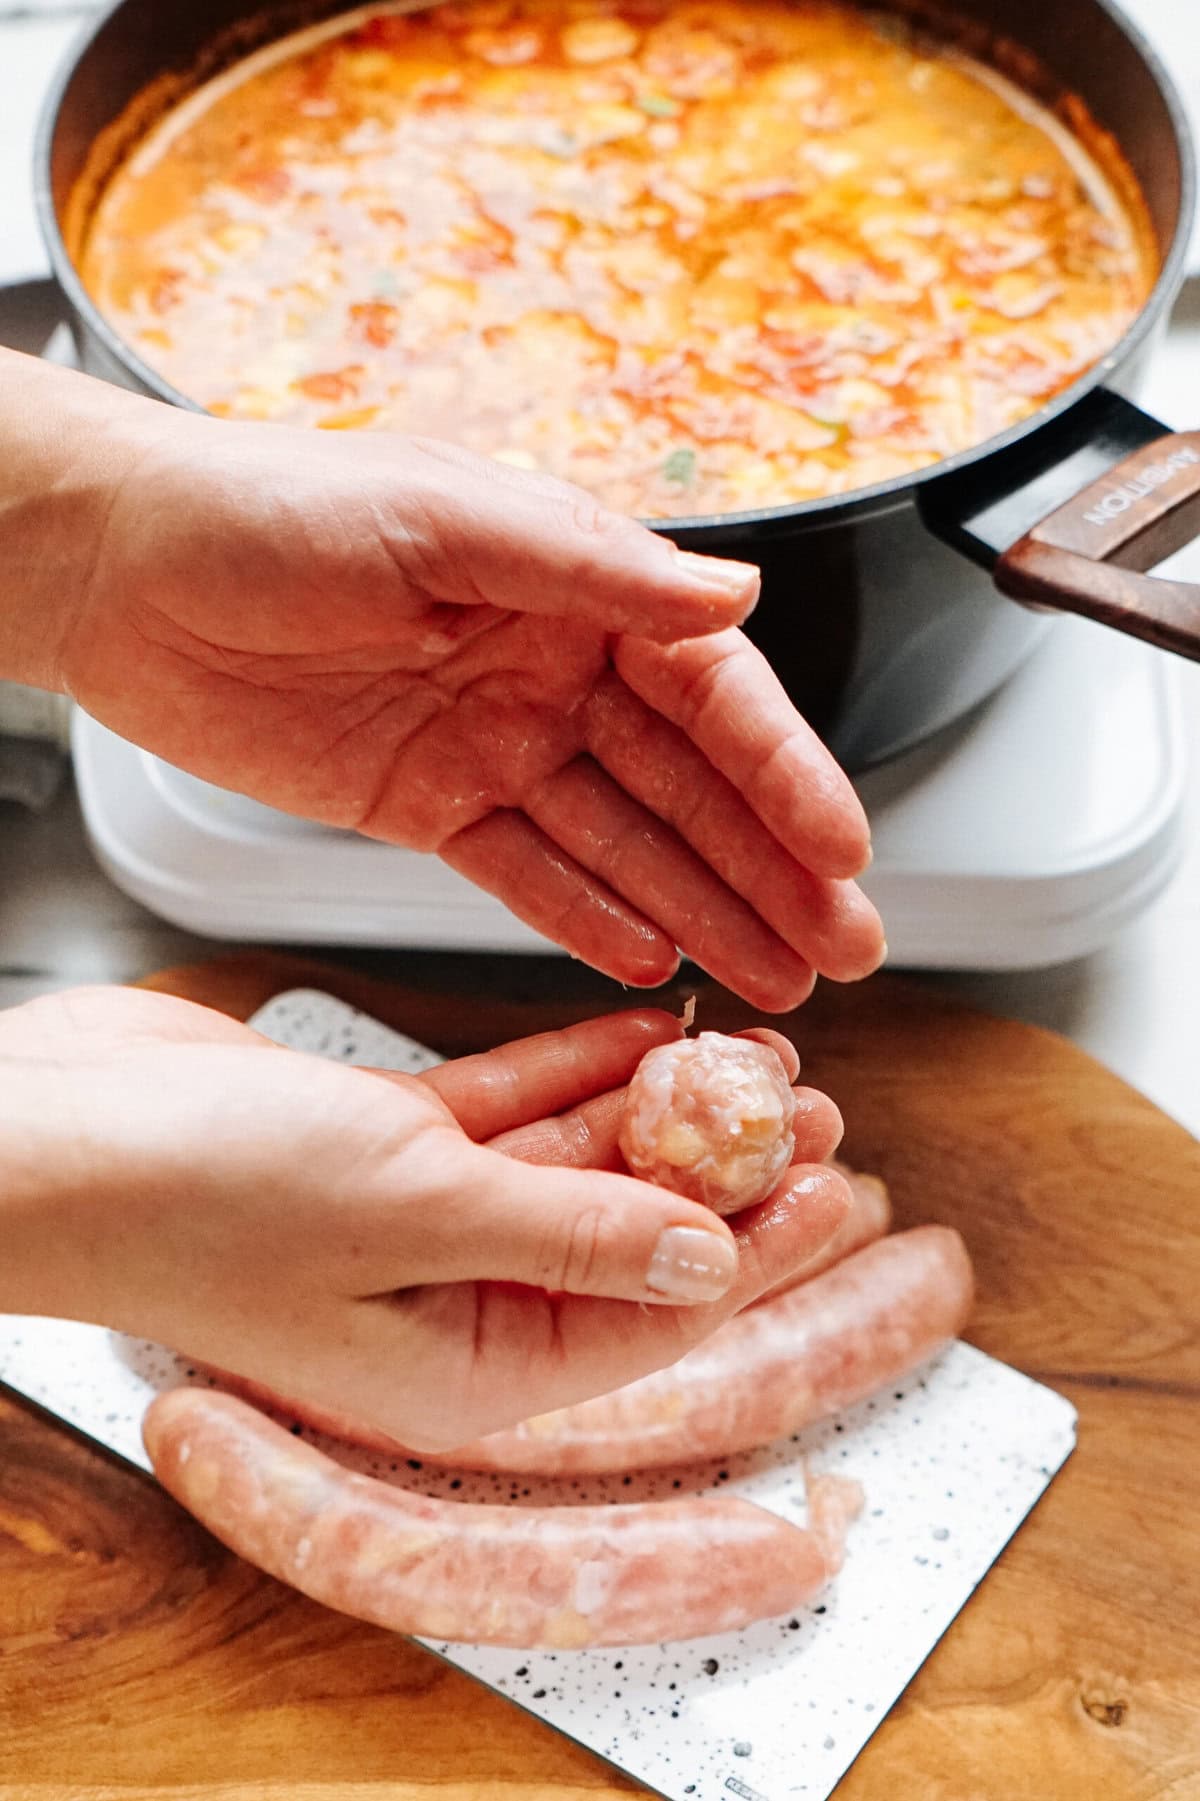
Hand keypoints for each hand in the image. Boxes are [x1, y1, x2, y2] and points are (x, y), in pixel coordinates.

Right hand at [0, 987, 849, 1450]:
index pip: (653, 1310)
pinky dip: (576, 1064)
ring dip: (661, 1107)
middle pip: (628, 1231)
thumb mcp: (417, 1215)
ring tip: (755, 1052)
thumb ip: (571, 1236)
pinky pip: (510, 1102)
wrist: (53, 1131)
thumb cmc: (198, 1198)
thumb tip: (712, 1259)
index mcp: (468, 1362)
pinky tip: (647, 1025)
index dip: (755, 1246)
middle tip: (812, 1102)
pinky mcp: (389, 1139)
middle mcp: (454, 1297)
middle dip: (724, 1168)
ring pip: (576, 1159)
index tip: (835, 1181)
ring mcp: (422, 1212)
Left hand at [9, 355, 882, 1009]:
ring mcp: (492, 743)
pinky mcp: (426, 806)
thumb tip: (733, 595)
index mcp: (570, 586)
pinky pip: (527, 874)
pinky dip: (586, 918)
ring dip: (702, 909)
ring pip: (621, 843)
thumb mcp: (442, 518)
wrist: (122, 572)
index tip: (845, 850)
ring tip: (773, 976)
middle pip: (687, 784)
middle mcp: (548, 668)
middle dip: (771, 866)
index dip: (784, 774)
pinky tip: (648, 961)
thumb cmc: (267, 508)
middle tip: (845, 944)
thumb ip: (592, 567)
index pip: (709, 693)